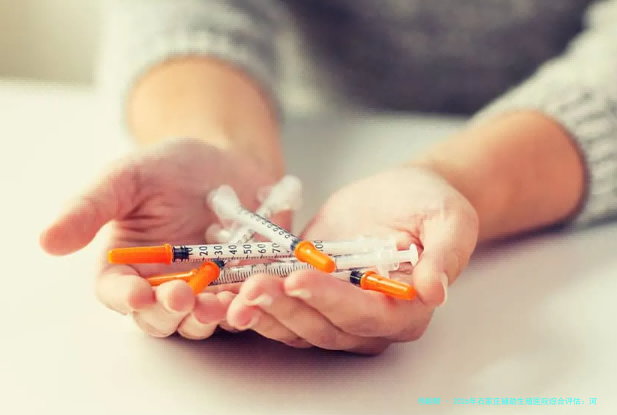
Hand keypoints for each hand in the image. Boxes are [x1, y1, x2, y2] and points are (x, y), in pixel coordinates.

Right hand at [40, 137, 285, 339]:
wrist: (228, 160)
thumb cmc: (172, 167)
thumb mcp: (130, 177)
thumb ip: (91, 206)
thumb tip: (46, 241)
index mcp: (127, 266)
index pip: (117, 293)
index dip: (124, 297)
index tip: (135, 293)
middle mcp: (163, 286)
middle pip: (159, 318)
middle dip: (169, 312)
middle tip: (182, 296)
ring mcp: (205, 291)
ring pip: (200, 321)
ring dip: (208, 317)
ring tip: (218, 304)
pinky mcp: (241, 287)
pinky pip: (243, 307)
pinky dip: (247, 306)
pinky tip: (254, 296)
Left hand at [225, 165, 478, 353]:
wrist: (404, 195)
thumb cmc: (431, 205)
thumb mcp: (450, 219)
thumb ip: (446, 254)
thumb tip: (435, 290)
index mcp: (405, 310)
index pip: (366, 315)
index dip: (331, 301)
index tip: (300, 279)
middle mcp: (368, 321)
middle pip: (323, 327)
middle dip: (286, 308)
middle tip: (255, 285)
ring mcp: (335, 309)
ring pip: (295, 324)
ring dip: (262, 312)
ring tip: (231, 294)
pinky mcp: (309, 293)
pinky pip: (279, 304)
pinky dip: (251, 301)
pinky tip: (223, 292)